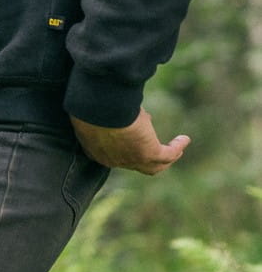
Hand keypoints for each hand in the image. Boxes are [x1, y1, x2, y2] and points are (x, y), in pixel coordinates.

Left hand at [70, 108, 189, 174]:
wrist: (95, 109)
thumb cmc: (87, 105)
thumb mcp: (92, 109)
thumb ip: (102, 112)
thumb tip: (118, 105)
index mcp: (95, 150)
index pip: (112, 153)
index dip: (123, 143)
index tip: (130, 130)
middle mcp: (113, 160)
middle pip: (134, 163)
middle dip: (145, 159)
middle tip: (156, 151)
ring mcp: (131, 159)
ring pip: (153, 166)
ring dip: (166, 157)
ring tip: (176, 149)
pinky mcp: (149, 154)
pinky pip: (168, 155)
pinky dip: (176, 147)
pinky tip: (184, 139)